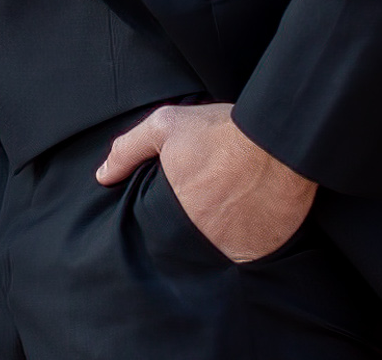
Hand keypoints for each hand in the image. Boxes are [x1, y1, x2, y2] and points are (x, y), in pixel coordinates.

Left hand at [95, 102, 315, 262]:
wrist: (278, 139)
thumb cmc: (221, 131)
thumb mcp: (166, 126)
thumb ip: (129, 150)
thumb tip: (103, 176)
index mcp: (174, 214)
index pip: (159, 235)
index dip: (165, 223)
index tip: (176, 210)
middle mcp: (201, 238)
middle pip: (187, 246)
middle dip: (192, 231)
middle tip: (206, 208)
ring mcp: (233, 248)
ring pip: (217, 254)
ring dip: (219, 240)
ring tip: (228, 214)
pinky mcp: (263, 251)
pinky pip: (248, 256)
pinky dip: (246, 243)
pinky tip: (248, 220)